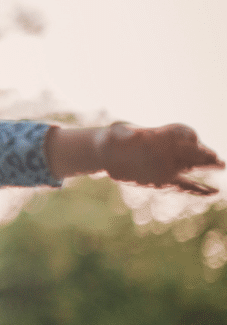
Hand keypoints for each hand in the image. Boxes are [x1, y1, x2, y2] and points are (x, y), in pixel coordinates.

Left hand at [99, 123, 224, 194]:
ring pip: (193, 166)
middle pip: (192, 150)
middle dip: (203, 153)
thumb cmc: (112, 140)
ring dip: (207, 167)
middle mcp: (168, 149)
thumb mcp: (113, 133)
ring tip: (221, 165)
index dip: (187, 136)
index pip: (181, 132)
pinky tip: (214, 192)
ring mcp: (169, 165)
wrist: (108, 154)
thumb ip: (121, 133)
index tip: (192, 140)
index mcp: (159, 134)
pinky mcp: (165, 180)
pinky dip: (199, 190)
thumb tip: (131, 134)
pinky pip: (185, 185)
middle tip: (214, 158)